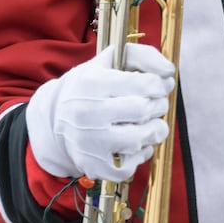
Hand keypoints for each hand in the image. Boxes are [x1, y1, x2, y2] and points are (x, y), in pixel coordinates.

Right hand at [25, 43, 175, 182]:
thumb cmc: (89, 86)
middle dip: (158, 106)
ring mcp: (89, 142)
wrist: (54, 120)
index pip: (146, 84)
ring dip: (154, 131)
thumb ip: (142, 56)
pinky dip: (140, 155)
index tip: (155, 87)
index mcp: (92, 82)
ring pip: (140, 139)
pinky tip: (134, 144)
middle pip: (145, 110)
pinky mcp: (93, 166)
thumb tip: (169, 71)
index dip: (159, 85)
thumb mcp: (109, 60)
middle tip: (154, 104)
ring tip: (149, 124)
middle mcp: (88, 112)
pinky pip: (130, 166)